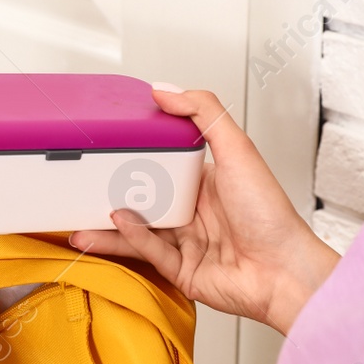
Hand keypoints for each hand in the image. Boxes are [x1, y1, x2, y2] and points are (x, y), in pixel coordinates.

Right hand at [70, 86, 338, 334]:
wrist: (283, 273)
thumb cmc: (271, 216)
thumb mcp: (238, 150)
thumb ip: (204, 113)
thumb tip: (167, 90)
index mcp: (209, 181)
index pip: (164, 162)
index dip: (139, 154)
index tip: (111, 143)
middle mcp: (197, 211)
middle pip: (145, 197)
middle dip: (113, 192)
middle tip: (85, 182)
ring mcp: (188, 242)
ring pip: (139, 228)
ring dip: (109, 222)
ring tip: (80, 215)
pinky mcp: (182, 271)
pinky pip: (148, 251)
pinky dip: (131, 237)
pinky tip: (118, 223)